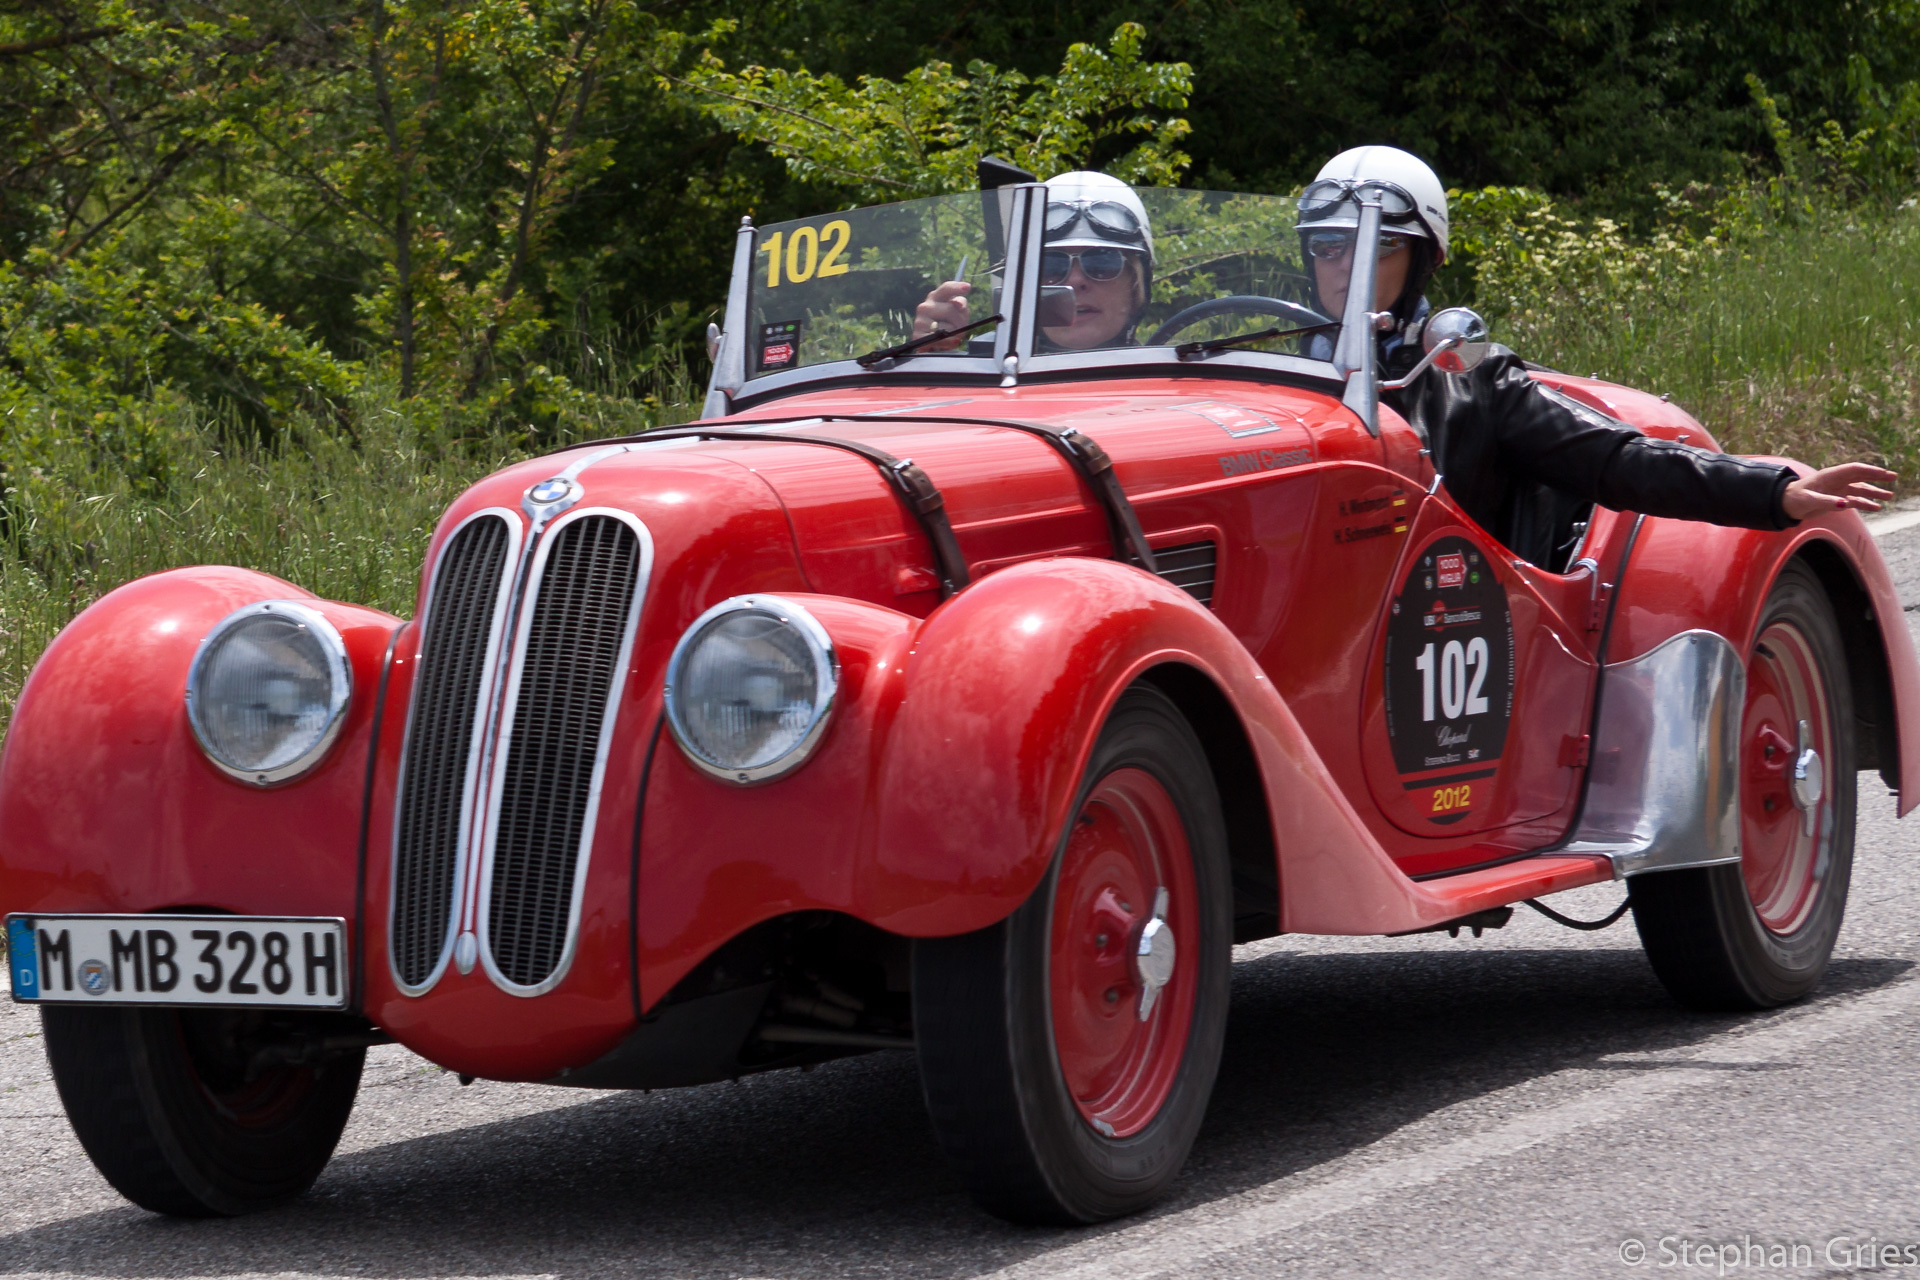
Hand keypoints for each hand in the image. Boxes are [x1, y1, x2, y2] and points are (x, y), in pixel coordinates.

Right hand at [911, 280, 971, 347]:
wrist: (932, 346)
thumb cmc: (947, 326)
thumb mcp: (958, 314)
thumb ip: (961, 305)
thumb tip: (959, 303)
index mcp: (936, 297)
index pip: (946, 289)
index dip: (957, 288)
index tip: (968, 287)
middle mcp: (925, 306)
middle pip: (950, 309)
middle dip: (960, 321)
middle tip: (960, 328)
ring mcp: (919, 320)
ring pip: (947, 327)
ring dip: (954, 334)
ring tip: (950, 336)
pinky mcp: (917, 335)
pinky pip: (939, 339)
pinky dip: (947, 343)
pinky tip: (945, 343)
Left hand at [1781, 462, 1897, 520]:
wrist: (1785, 505)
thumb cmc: (1794, 499)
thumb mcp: (1809, 500)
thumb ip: (1827, 501)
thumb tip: (1846, 504)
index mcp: (1830, 475)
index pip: (1854, 470)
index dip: (1870, 471)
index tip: (1884, 474)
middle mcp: (1836, 481)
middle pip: (1861, 477)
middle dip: (1877, 477)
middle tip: (1893, 478)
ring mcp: (1837, 490)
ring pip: (1860, 490)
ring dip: (1874, 493)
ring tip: (1889, 496)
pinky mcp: (1836, 500)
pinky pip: (1854, 501)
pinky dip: (1865, 503)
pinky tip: (1876, 508)